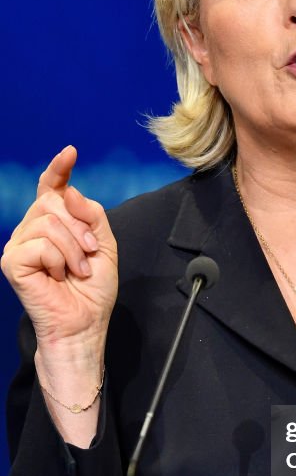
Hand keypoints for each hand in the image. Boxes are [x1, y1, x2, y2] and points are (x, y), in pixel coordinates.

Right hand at [1, 146, 117, 348]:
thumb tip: (71, 191)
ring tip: (77, 270)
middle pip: (53, 202)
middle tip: (90, 252)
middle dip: (80, 226)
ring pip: (48, 222)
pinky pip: (40, 243)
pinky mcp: (12, 261)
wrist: (84, 323)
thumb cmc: (91, 289)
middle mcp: (31, 229)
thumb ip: (92, 215)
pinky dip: (59, 260)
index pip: (50, 188)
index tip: (70, 152)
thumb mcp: (103, 245)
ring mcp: (18, 244)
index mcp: (52, 223)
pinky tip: (58, 276)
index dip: (58, 169)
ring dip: (73, 248)